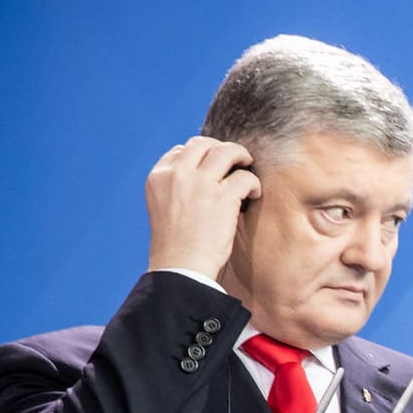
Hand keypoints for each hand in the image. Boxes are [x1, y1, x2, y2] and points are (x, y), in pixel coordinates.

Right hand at [145, 136, 259, 276]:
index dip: (200, 155)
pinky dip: (253, 183)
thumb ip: (177, 187)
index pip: (181, 151)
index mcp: (158, 177)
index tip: (212, 166)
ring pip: (226, 152)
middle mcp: (177, 174)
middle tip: (235, 160)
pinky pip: (244, 177)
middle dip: (221, 149)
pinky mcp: (222, 196)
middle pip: (203, 144)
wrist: (180, 267)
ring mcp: (199, 183)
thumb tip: (200, 175)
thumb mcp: (164, 207)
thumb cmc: (177, 245)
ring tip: (248, 167)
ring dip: (241, 156)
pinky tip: (254, 194)